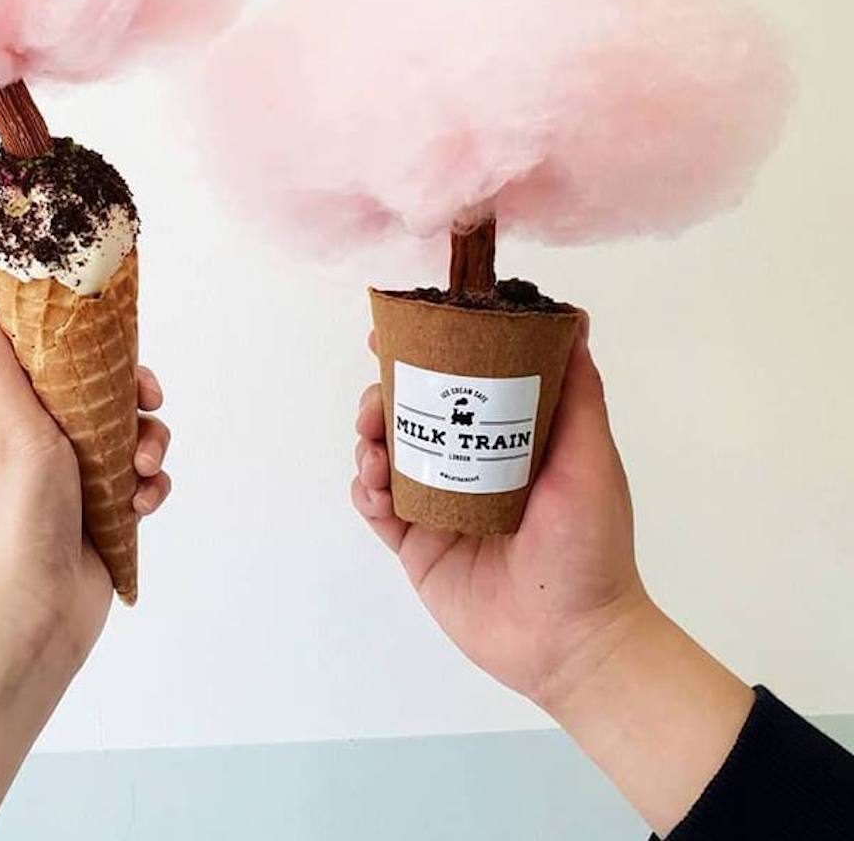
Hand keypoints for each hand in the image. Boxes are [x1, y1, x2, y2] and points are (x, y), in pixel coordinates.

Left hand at [0, 300, 171, 668]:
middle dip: (139, 407)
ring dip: (150, 450)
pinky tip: (140, 507)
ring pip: (136, 444)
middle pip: (115, 403)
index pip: (75, 370)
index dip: (107, 361)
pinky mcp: (110, 520)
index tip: (130, 368)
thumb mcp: (16, 431)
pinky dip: (150, 491)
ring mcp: (85, 486)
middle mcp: (57, 448)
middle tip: (147, 411)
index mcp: (28, 421)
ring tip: (140, 472)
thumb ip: (1, 368)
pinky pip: (145, 488)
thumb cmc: (18, 519)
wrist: (34, 613)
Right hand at [351, 325, 648, 708]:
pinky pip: (376, 507)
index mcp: (506, 439)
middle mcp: (467, 466)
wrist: (572, 640)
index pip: (459, 382)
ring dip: (369, 438)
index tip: (398, 331)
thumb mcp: (591, 457)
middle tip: (377, 397)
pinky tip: (375, 486)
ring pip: (385, 454)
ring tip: (373, 445)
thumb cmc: (590, 545)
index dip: (425, 352)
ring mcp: (437, 506)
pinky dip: (366, 489)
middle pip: (410, 413)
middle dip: (384, 395)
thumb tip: (573, 317)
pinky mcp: (415, 547)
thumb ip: (579, 391)